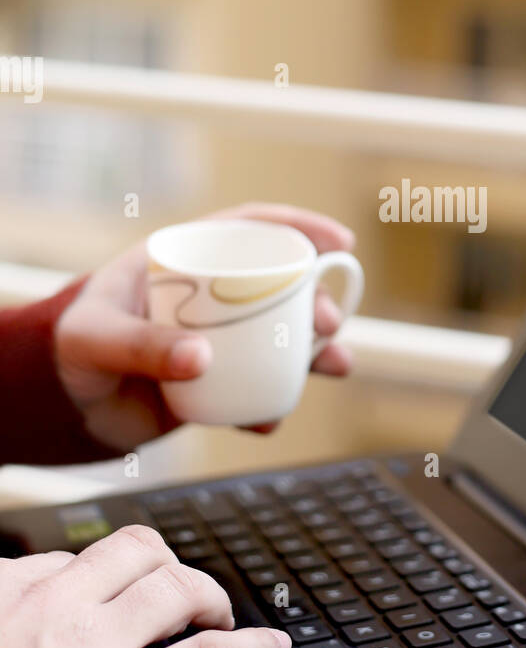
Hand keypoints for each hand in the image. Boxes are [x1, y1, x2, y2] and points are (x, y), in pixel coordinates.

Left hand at [55, 202, 356, 450]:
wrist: (63, 407)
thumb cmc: (70, 350)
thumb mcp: (97, 338)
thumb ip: (143, 345)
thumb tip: (202, 358)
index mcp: (185, 258)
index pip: (250, 229)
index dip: (299, 228)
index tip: (340, 243)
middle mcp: (211, 295)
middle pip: (282, 286)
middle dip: (318, 300)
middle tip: (327, 324)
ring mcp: (220, 338)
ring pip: (284, 337)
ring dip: (317, 351)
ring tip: (335, 365)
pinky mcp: (219, 381)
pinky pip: (259, 388)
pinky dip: (273, 403)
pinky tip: (268, 418)